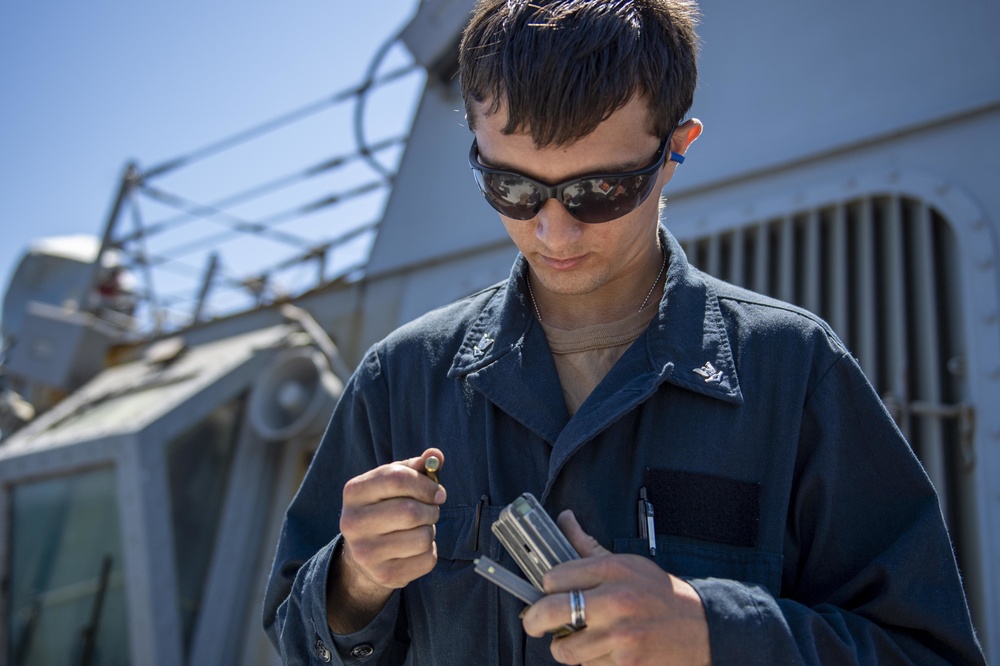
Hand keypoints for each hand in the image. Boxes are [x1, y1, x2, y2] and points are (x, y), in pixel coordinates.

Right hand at [327, 448, 444, 632]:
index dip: (426, 484)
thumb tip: (436, 455)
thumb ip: (417, 466)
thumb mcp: (394, 483)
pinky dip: (430, 551)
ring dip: (430, 530)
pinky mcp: (383, 575)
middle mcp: (353, 523)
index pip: (397, 478)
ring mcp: (366, 552)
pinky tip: (415, 548)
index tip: (438, 492)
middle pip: (411, 511)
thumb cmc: (386, 506)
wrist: (364, 552)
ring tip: (419, 529)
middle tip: (430, 511)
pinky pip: (427, 560)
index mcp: (354, 492)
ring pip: (422, 537)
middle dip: (431, 510)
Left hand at [521, 511, 709, 665]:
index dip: (546, 588)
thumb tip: (564, 519)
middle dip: (533, 621)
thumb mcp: (627, 563)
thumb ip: (588, 546)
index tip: (547, 594)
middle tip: (534, 624)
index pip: (554, 577)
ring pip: (565, 648)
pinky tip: (605, 650)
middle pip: (549, 611)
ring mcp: (620, 634)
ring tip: (578, 639)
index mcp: (613, 570)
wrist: (701, 628)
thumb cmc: (659, 594)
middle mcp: (615, 600)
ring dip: (566, 647)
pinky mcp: (626, 662)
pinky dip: (591, 661)